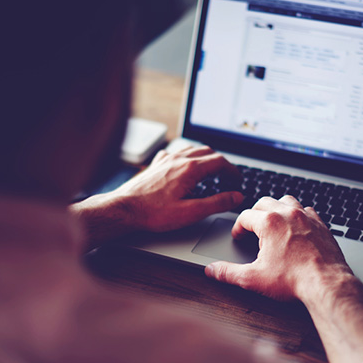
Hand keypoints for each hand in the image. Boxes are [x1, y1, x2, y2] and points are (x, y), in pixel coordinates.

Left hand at [71, 146, 243, 247]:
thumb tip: (236, 197)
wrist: (124, 209)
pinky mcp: (156, 164)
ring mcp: (166, 159)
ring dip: (206, 157)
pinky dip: (188, 156)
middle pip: (208, 152)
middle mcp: (178, 159)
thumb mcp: (191, 212)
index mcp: (190, 169)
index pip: (220, 162)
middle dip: (222, 163)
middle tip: (228, 177)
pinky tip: (185, 165)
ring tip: (212, 170)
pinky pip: (176, 152)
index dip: (233, 170)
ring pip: (192, 149)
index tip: (237, 180)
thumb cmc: (153, 213)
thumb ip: (217, 203)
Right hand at [205, 195, 353, 300]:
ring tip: (272, 221)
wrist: (326, 283)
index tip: (238, 236)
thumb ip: (229, 272)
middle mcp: (288, 214)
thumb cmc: (293, 280)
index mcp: (269, 222)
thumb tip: (212, 270)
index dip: (238, 227)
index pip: (245, 216)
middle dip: (254, 213)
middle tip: (251, 227)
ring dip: (277, 208)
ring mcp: (306, 217)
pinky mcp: (321, 224)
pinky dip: (298, 214)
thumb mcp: (253, 278)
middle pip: (264, 202)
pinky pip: (307, 210)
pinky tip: (296, 227)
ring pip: (287, 200)